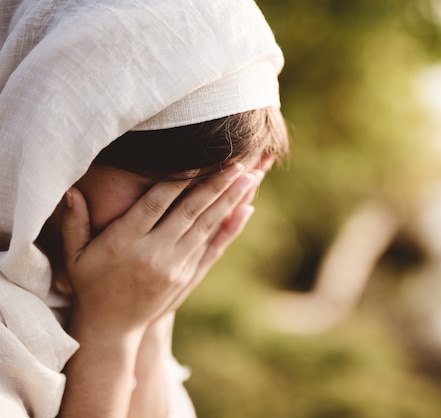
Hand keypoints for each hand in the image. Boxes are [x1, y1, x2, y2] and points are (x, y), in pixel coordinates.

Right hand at [61, 162, 259, 335]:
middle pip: (190, 212)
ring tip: (250, 176)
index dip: (178, 180)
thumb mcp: (74, 255)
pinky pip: (214, 248)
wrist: (111, 327)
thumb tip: (71, 190)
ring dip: (230, 200)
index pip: (156, 203)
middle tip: (238, 162)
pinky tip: (246, 209)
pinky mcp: (188, 276)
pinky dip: (231, 228)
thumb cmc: (90, 283)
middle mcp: (154, 254)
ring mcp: (175, 267)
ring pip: (207, 226)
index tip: (199, 157)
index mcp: (125, 242)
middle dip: (216, 185)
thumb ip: (73, 222)